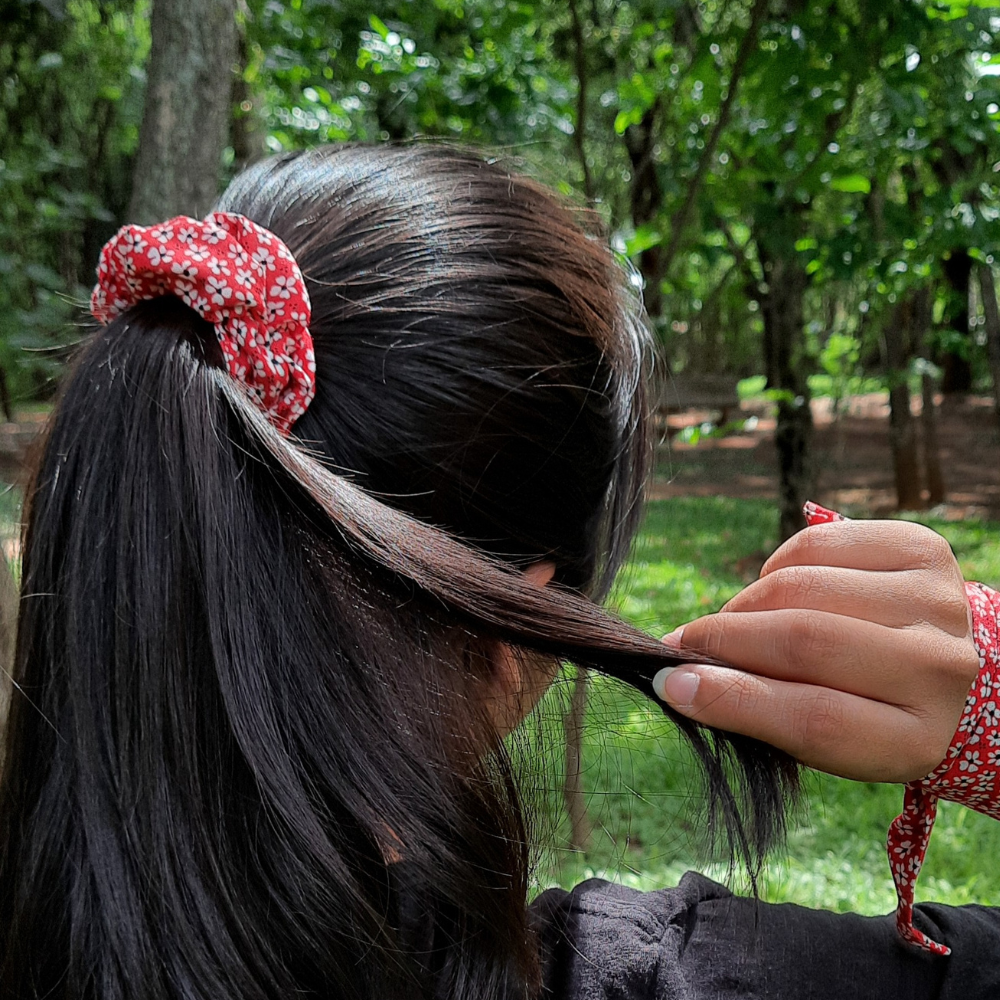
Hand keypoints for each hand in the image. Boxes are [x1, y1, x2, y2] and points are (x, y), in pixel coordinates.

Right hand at [651, 519, 980, 782]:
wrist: (936, 661)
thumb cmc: (860, 705)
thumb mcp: (822, 734)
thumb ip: (762, 712)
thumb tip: (678, 680)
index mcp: (915, 739)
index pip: (816, 719)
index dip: (734, 699)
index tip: (672, 684)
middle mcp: (940, 668)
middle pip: (806, 642)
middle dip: (724, 639)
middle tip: (682, 645)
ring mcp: (938, 601)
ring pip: (804, 587)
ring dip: (746, 605)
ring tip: (735, 624)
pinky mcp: (925, 548)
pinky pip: (819, 544)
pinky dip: (777, 566)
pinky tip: (778, 589)